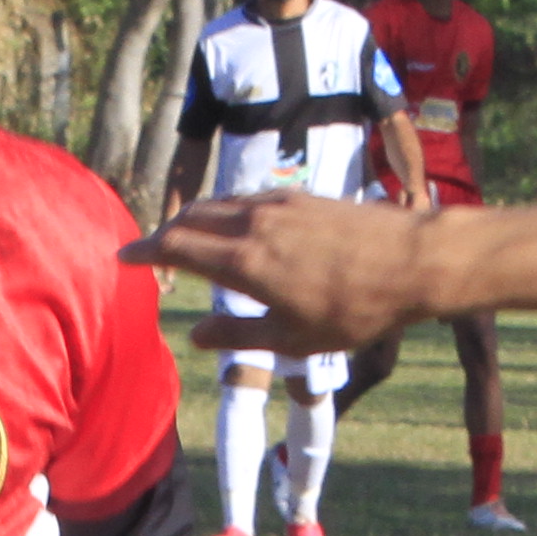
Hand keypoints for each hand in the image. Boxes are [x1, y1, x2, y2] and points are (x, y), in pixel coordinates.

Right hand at [138, 190, 437, 355]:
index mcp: (244, 259)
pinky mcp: (302, 196)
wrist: (414, 262)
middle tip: (150, 251)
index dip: (145, 253)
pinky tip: (236, 226)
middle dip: (164, 234)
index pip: (176, 246)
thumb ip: (238, 335)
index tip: (123, 258)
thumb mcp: (292, 339)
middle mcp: (254, 222)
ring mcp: (280, 203)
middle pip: (191, 218)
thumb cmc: (355, 310)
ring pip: (220, 205)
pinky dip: (225, 212)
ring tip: (186, 237)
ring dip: (194, 219)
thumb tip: (194, 334)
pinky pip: (247, 200)